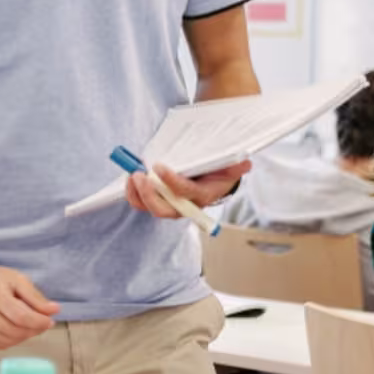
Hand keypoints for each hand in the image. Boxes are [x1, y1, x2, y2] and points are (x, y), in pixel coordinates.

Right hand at [0, 262, 60, 349]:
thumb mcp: (16, 279)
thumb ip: (36, 297)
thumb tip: (55, 311)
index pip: (20, 316)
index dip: (39, 322)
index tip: (50, 321)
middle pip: (14, 331)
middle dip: (33, 330)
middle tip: (42, 324)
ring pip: (7, 341)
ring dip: (23, 337)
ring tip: (28, 325)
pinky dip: (10, 340)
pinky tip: (12, 329)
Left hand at [124, 159, 250, 219]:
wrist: (213, 180)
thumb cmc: (219, 171)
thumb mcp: (230, 166)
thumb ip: (235, 166)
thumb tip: (244, 164)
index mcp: (202, 196)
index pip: (185, 193)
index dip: (171, 182)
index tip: (159, 167)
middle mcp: (185, 206)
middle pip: (164, 209)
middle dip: (149, 195)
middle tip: (139, 176)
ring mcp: (171, 205)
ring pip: (150, 207)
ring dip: (137, 194)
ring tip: (132, 175)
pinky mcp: (159, 201)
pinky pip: (143, 202)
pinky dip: (134, 193)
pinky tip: (130, 178)